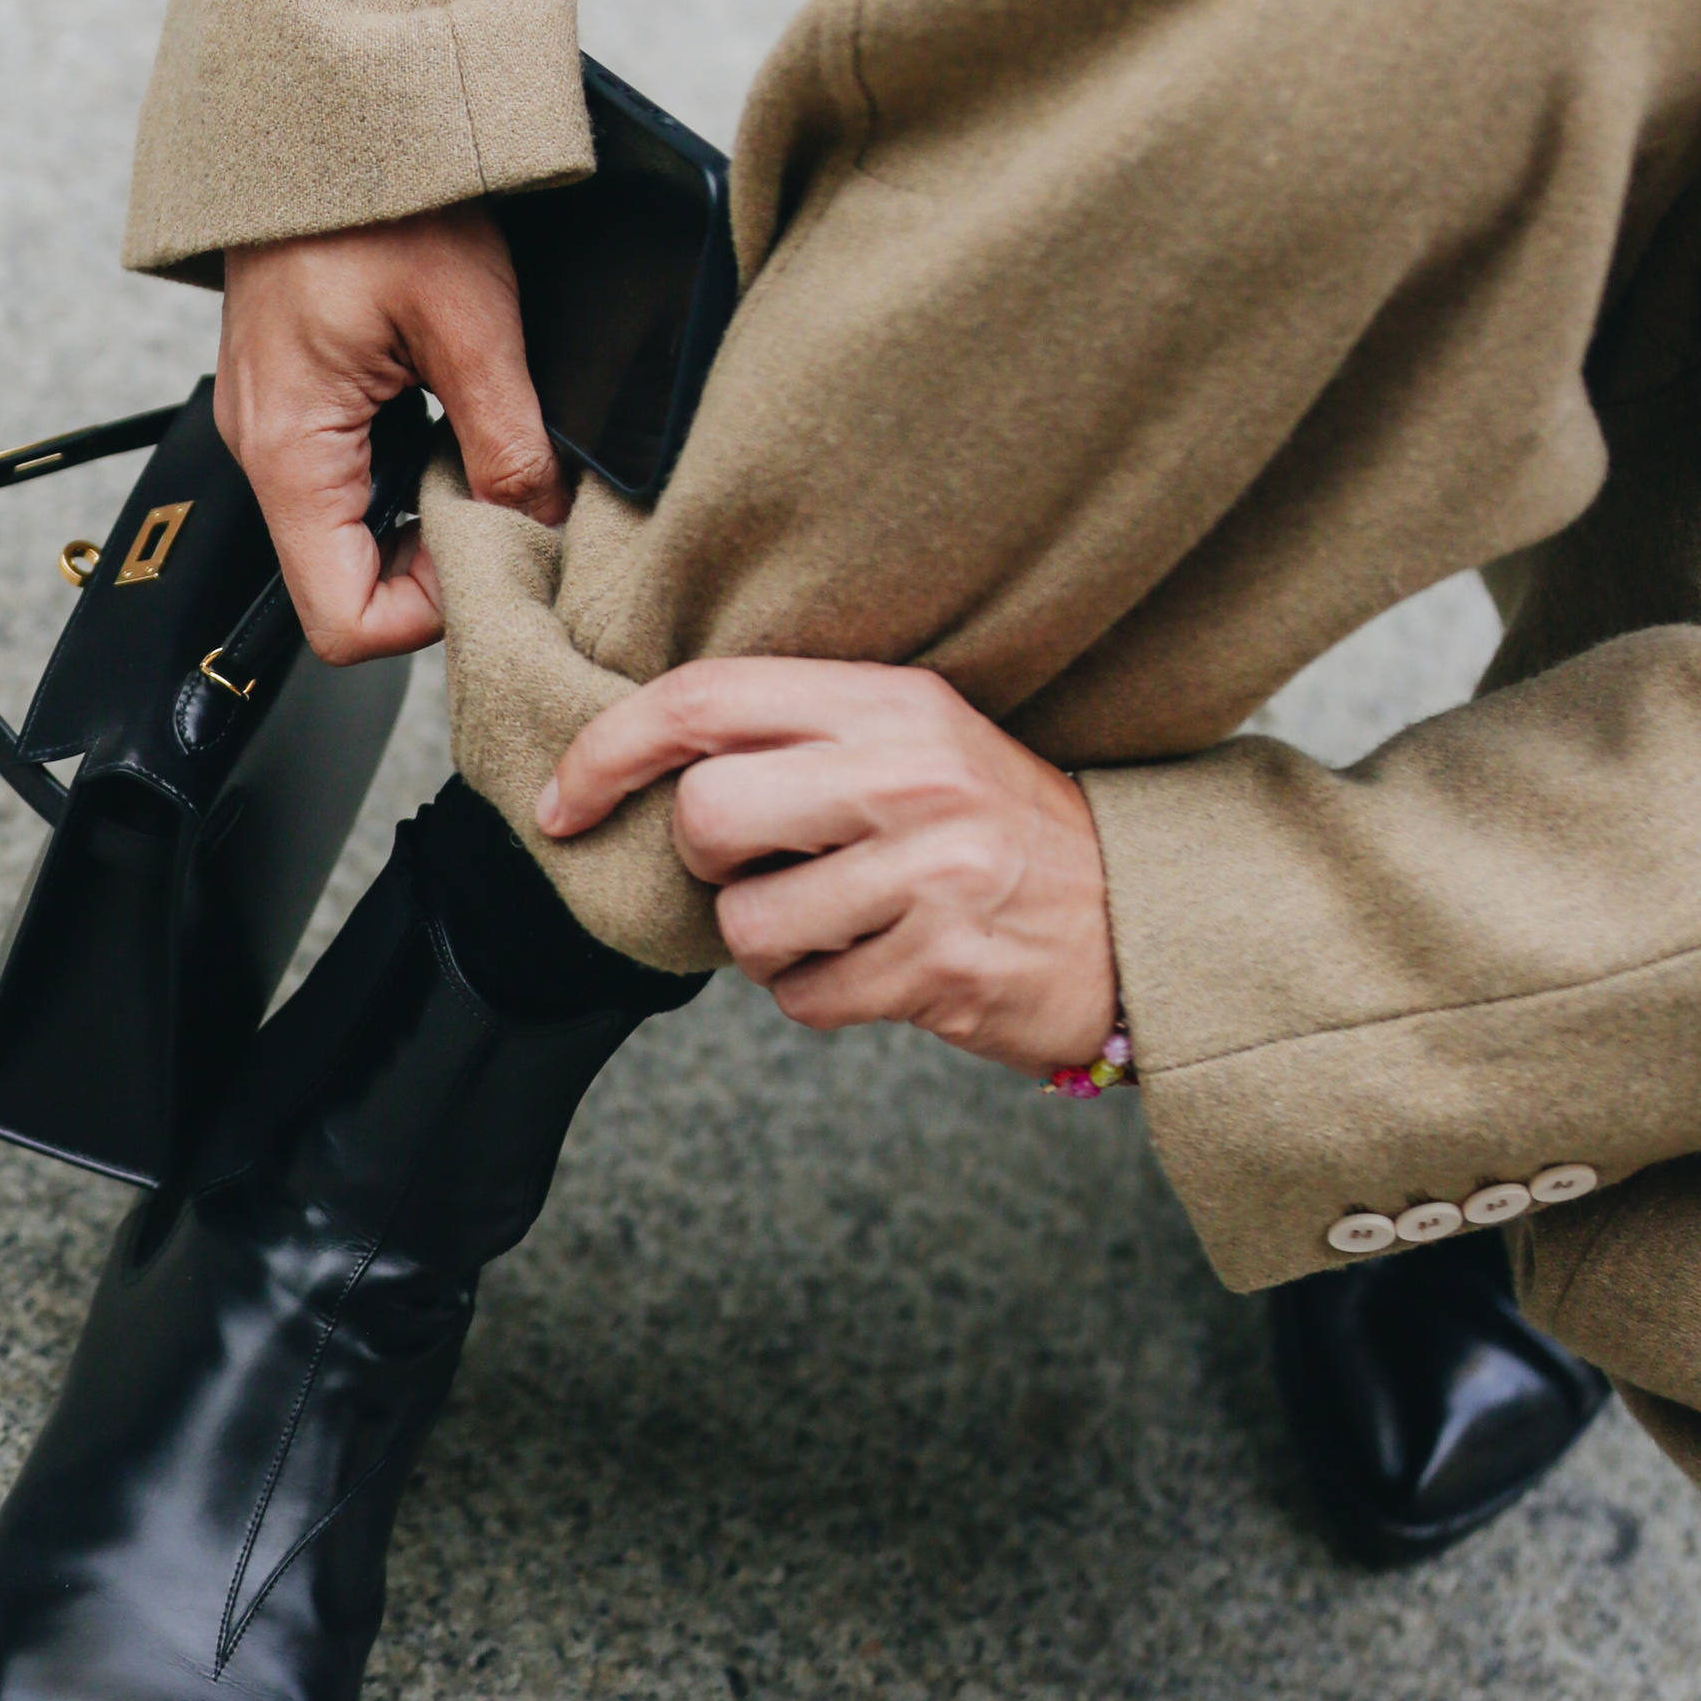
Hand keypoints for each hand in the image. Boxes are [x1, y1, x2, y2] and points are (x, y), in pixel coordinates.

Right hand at [217, 209, 566, 661]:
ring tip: (482, 444)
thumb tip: (545, 527)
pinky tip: (452, 412)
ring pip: (355, 528)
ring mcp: (277, 423)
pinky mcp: (296, 394)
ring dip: (428, 507)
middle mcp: (267, 451)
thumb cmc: (374, 187)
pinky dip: (410, 463)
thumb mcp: (470, 322)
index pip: (341, 621)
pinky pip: (351, 471)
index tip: (494, 555)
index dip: (428, 613)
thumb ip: (509, 445)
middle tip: (508, 497)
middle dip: (438, 559)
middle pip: (348, 581)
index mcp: (292, 451)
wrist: (321, 98)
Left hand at [537, 656, 1116, 1075]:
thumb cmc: (996, 828)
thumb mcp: (916, 740)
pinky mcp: (943, 970)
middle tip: (766, 867)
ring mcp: (933, 877)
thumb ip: (800, 733)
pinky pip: (803, 1001)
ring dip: (768, 944)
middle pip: (708, 815)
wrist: (1139, 917)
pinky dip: (819, 996)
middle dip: (708, 863)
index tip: (561, 800)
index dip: (608, 751)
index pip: (705, 699)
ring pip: (747, 926)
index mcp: (891, 702)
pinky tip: (876, 967)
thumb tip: (645, 765)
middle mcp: (912, 777)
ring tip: (837, 923)